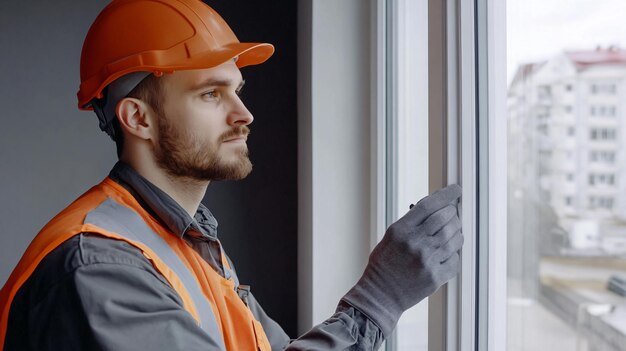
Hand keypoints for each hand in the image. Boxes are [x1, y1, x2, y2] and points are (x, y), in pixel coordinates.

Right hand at [341, 184, 462, 336]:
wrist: (379, 295)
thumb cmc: (384, 264)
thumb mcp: (391, 236)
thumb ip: (412, 222)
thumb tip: (437, 206)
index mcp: (400, 230)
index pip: (429, 205)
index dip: (446, 195)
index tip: (456, 189)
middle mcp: (415, 244)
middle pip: (445, 218)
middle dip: (452, 213)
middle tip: (452, 214)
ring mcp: (426, 261)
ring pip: (454, 238)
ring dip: (456, 232)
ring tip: (450, 233)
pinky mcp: (435, 277)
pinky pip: (455, 259)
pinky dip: (454, 254)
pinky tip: (446, 253)